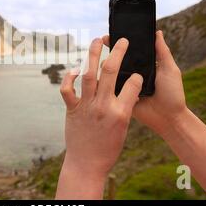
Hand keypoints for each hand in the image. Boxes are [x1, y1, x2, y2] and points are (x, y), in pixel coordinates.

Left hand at [56, 37, 142, 198]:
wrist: (87, 164)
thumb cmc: (108, 148)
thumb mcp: (124, 128)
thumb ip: (125, 106)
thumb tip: (127, 88)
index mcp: (121, 113)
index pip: (134, 84)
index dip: (137, 75)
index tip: (137, 71)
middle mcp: (103, 106)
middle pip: (110, 71)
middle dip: (117, 51)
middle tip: (121, 40)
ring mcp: (86, 106)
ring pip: (88, 74)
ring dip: (92, 54)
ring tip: (97, 41)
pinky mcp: (72, 109)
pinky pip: (67, 89)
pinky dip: (69, 78)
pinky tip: (75, 69)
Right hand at [103, 30, 186, 136]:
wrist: (169, 118)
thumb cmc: (172, 93)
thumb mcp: (170, 69)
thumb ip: (162, 52)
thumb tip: (157, 32)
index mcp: (144, 66)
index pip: (130, 52)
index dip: (120, 43)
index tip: (109, 36)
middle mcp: (133, 74)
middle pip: (118, 61)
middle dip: (108, 52)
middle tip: (101, 43)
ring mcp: (126, 86)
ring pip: (111, 74)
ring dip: (105, 67)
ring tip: (103, 62)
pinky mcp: (121, 97)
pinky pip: (110, 89)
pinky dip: (105, 83)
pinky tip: (100, 77)